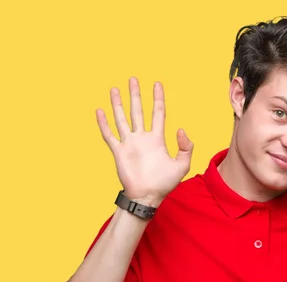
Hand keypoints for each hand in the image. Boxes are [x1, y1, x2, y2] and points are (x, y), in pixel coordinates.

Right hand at [96, 77, 193, 206]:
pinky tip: (100, 111)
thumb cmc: (164, 184)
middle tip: (133, 79)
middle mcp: (142, 138)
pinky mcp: (118, 152)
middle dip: (136, 95)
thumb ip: (186, 147)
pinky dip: (104, 123)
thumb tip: (181, 130)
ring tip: (114, 89)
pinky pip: (109, 135)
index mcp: (157, 139)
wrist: (147, 197)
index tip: (157, 84)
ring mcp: (129, 144)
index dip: (158, 98)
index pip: (158, 113)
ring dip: (118, 104)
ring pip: (122, 119)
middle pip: (138, 111)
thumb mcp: (182, 165)